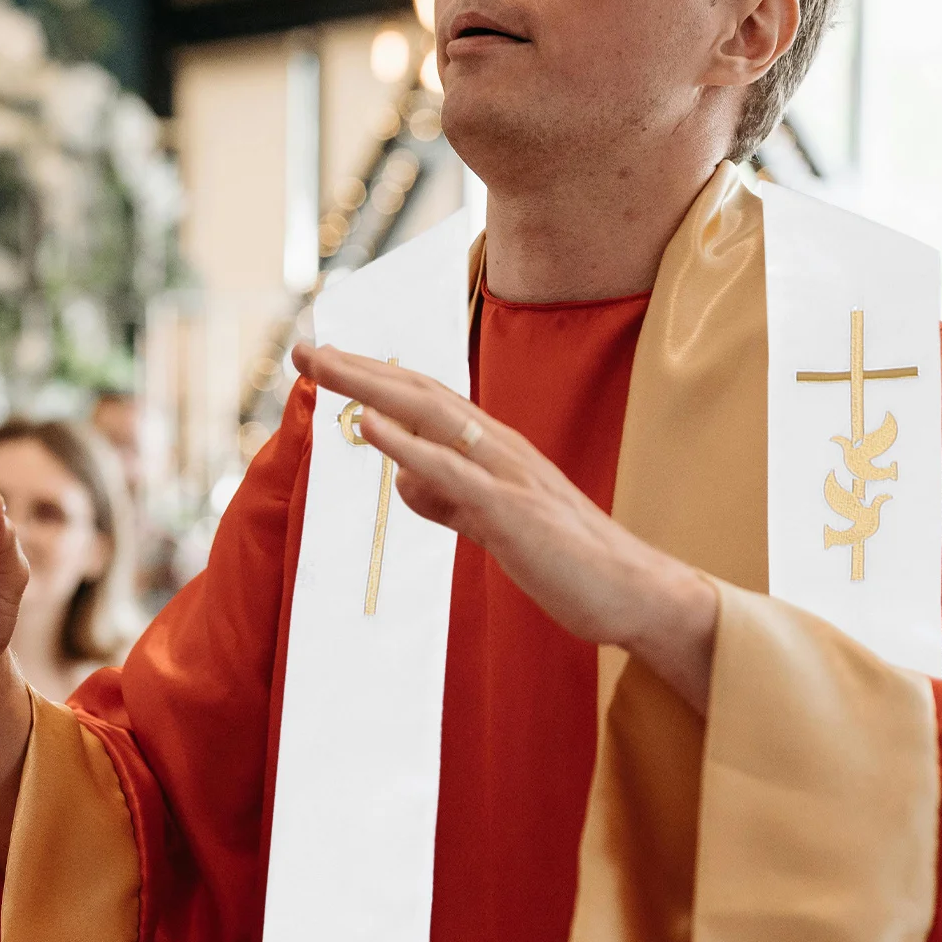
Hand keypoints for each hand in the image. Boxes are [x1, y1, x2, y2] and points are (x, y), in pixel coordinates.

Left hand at [293, 344, 718, 711]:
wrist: (638, 594)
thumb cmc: (573, 562)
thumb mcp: (497, 525)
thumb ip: (451, 501)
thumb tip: (404, 481)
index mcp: (496, 452)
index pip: (425, 401)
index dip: (375, 379)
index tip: (327, 363)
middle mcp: (501, 448)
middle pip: (419, 394)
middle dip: (359, 368)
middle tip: (304, 348)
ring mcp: (508, 474)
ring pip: (430, 416)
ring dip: (371, 387)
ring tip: (322, 365)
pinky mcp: (512, 510)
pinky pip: (452, 469)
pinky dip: (407, 442)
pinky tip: (369, 423)